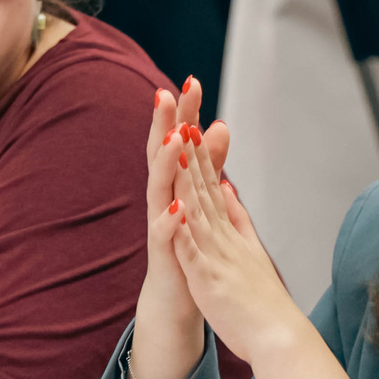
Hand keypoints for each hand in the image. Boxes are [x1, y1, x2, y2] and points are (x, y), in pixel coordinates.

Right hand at [133, 77, 229, 378]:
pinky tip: (178, 206)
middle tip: (165, 92)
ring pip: (159, 190)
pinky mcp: (163, 256)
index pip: (178, 142)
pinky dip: (170, 221)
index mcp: (174, 186)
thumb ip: (208, 163)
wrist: (177, 299)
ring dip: (166, 164)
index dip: (183, 113)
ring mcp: (160, 227)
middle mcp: (162, 201)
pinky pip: (163, 237)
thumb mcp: (201, 197)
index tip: (191, 79)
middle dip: (163, 125)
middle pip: (161, 156)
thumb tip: (219, 124)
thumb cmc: (188, 246)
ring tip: (177, 138)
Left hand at [167, 117, 303, 365]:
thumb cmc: (263, 300)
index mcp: (227, 230)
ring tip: (177, 140)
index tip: (188, 118)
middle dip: (191, 147)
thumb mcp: (248, 249)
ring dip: (186, 173)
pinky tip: (173, 206)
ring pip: (197, 207)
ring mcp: (216, 254)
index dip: (197, 151)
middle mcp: (222, 235)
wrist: (281, 338)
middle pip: (203, 184)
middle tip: (184, 110)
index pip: (209, 183)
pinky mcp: (209, 278)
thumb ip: (236, 218)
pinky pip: (192, 250)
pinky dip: (183, 228)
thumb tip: (225, 187)